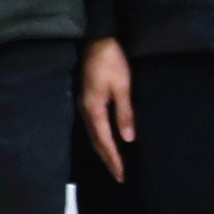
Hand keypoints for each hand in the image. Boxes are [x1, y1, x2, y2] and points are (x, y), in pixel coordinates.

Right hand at [78, 39, 136, 179]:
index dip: (114, 159)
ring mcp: (85, 103)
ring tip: (115, 164)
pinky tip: (109, 140)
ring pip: (94, 134)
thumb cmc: (112, 60)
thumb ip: (124, 112)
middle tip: (120, 176)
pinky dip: (102, 138)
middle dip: (108, 159)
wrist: (98, 36)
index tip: (123, 175)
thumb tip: (128, 139)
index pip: (104, 141)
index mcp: (93, 108)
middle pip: (96, 141)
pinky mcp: (88, 97)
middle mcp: (86, 109)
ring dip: (105, 150)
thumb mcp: (123, 85)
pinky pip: (95, 125)